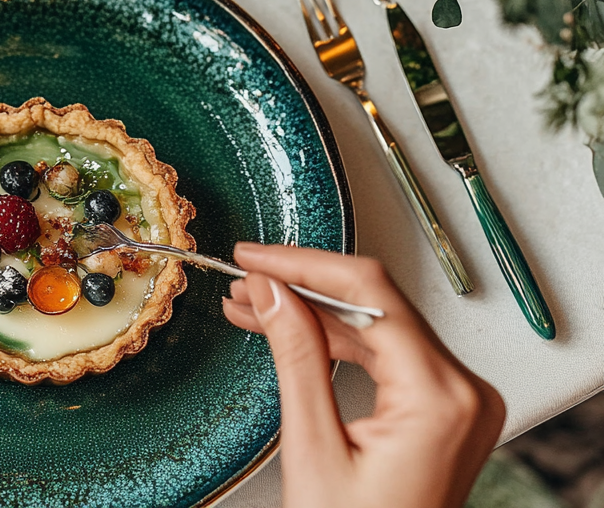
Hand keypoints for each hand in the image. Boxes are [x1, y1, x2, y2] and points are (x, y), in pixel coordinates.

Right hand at [223, 245, 504, 507]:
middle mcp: (460, 390)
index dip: (304, 265)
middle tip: (247, 278)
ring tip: (253, 303)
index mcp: (439, 397)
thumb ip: (296, 356)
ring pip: (374, 324)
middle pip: (373, 303)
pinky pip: (383, 352)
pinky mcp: (441, 407)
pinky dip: (334, 338)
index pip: (368, 294)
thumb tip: (272, 291)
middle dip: (302, 286)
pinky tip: (289, 328)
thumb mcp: (314, 449)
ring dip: (312, 310)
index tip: (257, 257)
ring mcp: (455, 398)